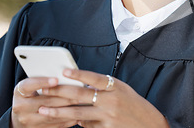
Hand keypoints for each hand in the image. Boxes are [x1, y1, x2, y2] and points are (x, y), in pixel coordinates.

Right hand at [11, 77, 80, 127]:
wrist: (21, 115)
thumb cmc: (31, 95)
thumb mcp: (32, 86)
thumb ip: (43, 81)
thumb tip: (64, 75)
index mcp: (19, 92)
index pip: (29, 85)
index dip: (42, 82)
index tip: (56, 79)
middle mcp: (20, 107)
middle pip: (45, 101)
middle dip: (65, 97)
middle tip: (80, 92)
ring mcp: (27, 120)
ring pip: (51, 115)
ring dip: (68, 109)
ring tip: (81, 102)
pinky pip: (54, 125)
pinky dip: (67, 120)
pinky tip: (77, 114)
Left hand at [38, 69, 169, 127]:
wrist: (150, 125)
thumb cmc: (134, 105)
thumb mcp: (123, 91)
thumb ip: (104, 88)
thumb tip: (81, 87)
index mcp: (116, 87)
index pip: (95, 78)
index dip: (79, 74)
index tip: (64, 71)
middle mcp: (112, 101)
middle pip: (81, 95)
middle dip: (60, 92)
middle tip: (44, 90)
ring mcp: (108, 117)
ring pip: (78, 114)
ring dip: (59, 112)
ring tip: (43, 110)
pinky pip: (87, 126)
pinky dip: (78, 123)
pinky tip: (67, 122)